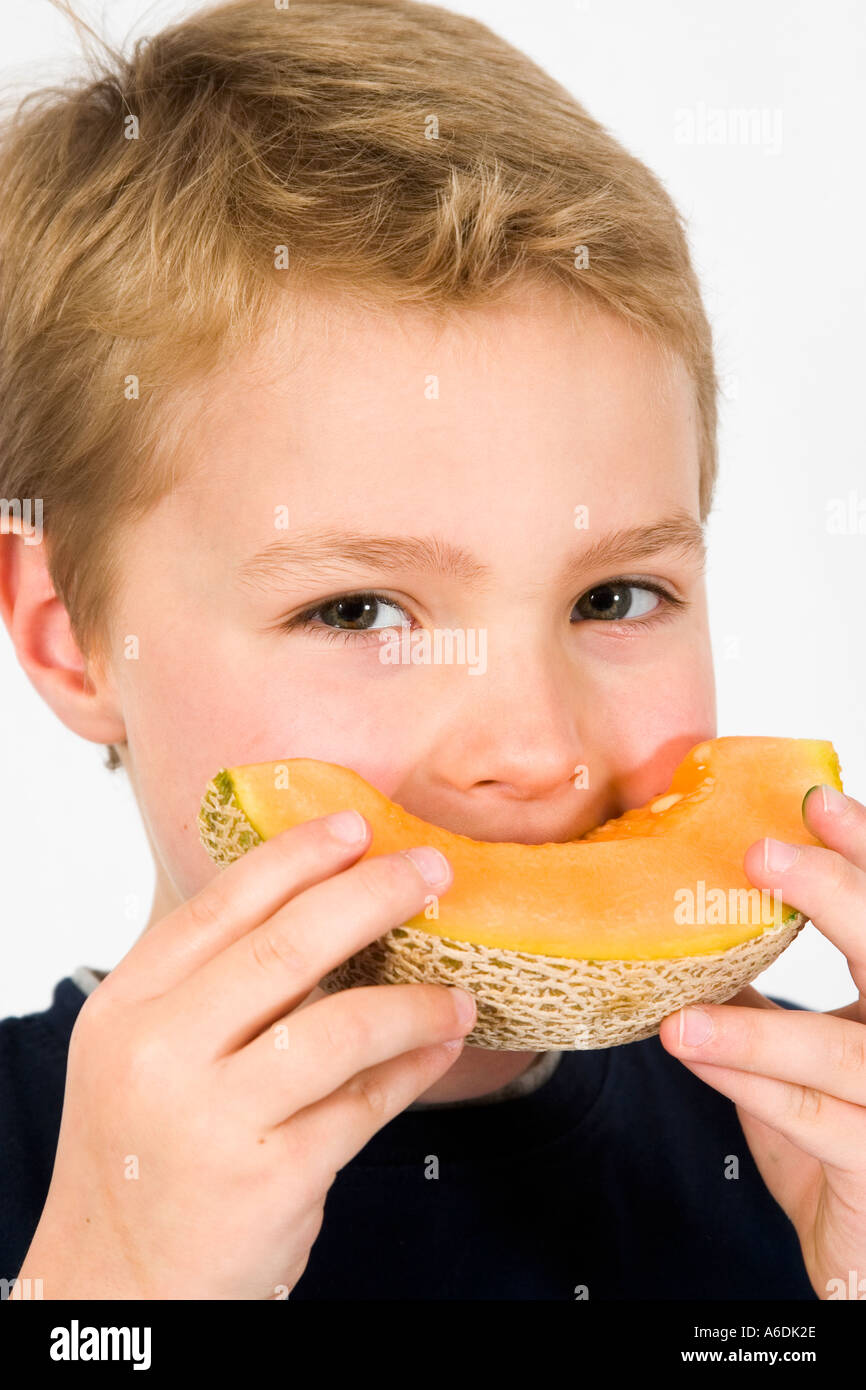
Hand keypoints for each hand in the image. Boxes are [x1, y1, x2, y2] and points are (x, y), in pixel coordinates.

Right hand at [11, 813, 473, 1299]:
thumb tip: (329, 908)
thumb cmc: (148, 1152)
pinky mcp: (269, 1179)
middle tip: (431, 868)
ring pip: (340, 1026)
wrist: (118, 1285)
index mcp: (127, 1006)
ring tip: (458, 991)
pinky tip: (441, 1045)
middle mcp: (159, 1054)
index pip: (220, 905)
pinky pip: (366, 1105)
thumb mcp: (146, 1056)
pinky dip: (414, 1067)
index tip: (355, 824)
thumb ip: (216, 988)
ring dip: (414, 1000)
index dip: (295, 857)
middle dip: (372, 894)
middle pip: (286, 946)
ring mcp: (211, 1119)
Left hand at [658, 783, 865, 1299]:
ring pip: (849, 1055)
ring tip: (681, 1007)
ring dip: (762, 1027)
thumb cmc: (838, 1140)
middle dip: (841, 896)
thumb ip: (763, 990)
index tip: (818, 800)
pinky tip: (694, 1051)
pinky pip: (818, 1123)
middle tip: (763, 852)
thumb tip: (695, 920)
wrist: (862, 1253)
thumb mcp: (800, 1052)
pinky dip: (753, 1083)